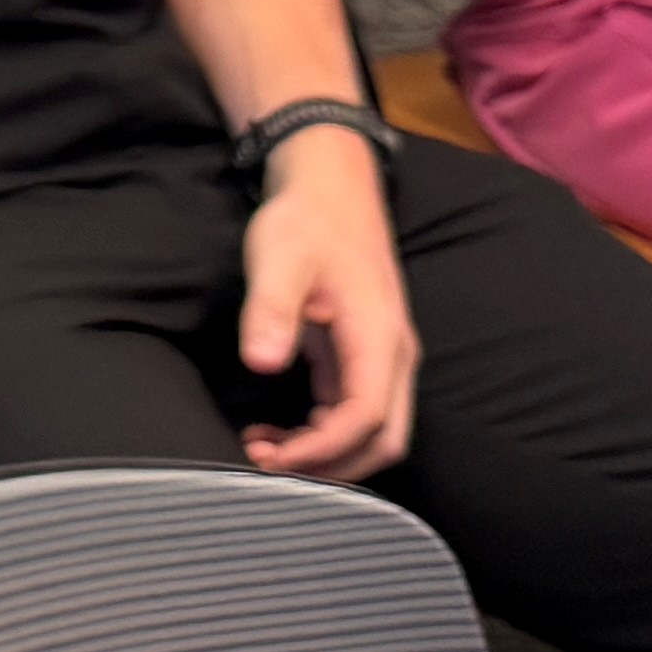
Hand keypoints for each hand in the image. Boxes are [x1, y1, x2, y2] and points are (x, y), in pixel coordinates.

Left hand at [233, 130, 418, 481]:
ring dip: (325, 454)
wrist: (331, 185)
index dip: (323, 449)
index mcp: (378, 337)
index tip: (273, 458)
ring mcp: (380, 358)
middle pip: (383, 440)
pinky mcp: (361, 356)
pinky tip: (278, 432)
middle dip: (331, 467)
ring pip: (371, 432)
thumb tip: (260, 363)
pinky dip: (321, 435)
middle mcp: (391, 356)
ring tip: (262, 450)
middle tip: (264, 466)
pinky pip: (352, 412)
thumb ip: (271, 310)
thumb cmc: (306, 220)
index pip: (366, 417)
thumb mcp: (279, 258)